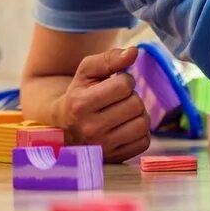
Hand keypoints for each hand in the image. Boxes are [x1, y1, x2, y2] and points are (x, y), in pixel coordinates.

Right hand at [56, 47, 149, 162]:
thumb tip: (133, 52)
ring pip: (143, 123)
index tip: (114, 83)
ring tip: (124, 111)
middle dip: (132, 96)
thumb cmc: (79, 94)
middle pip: (136, 104)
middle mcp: (91, 128)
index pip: (124, 86)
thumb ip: (109, 59)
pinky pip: (144, 141)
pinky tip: (126, 126)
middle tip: (119, 98)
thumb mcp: (86, 72)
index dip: (124, 79)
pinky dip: (139, 131)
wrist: (65, 127)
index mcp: (80, 104)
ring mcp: (104, 146)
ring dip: (138, 114)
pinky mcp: (116, 158)